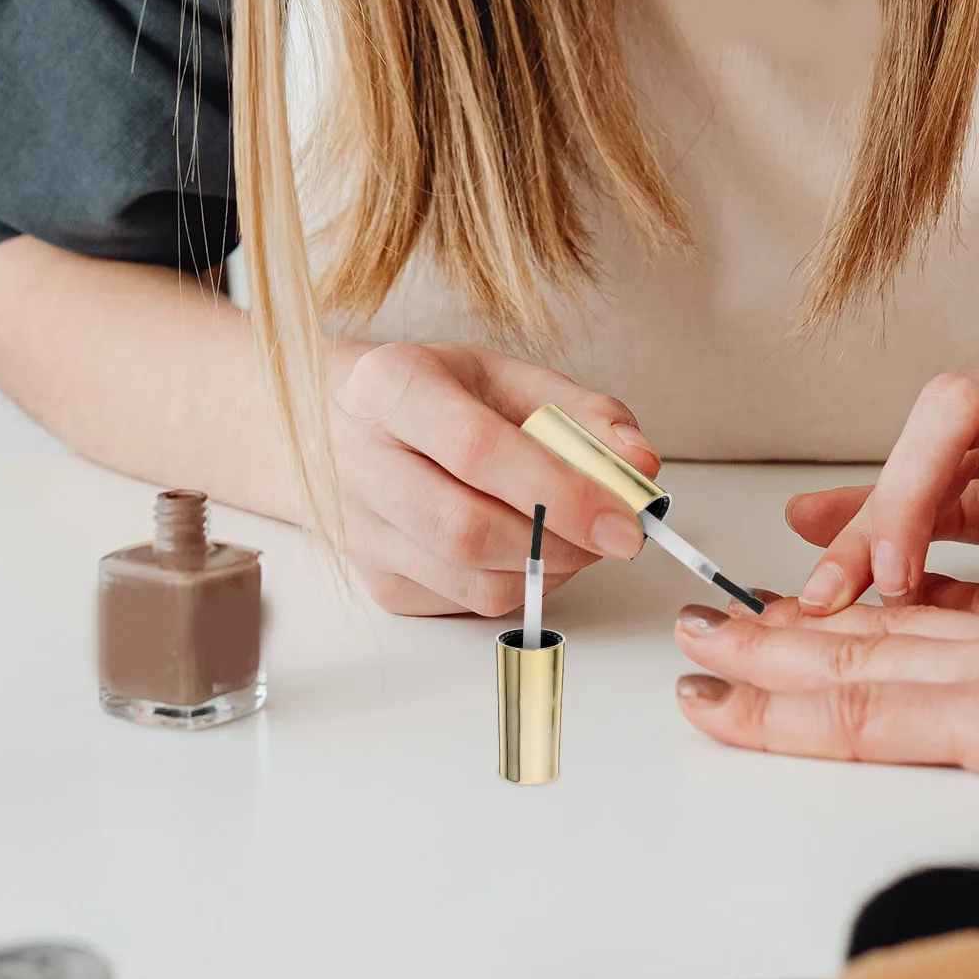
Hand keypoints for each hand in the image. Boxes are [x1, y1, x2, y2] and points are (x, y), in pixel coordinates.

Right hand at [330, 341, 656, 615]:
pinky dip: (519, 584)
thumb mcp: (505, 375)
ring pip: (471, 581)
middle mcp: (361, 462)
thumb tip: (641, 465)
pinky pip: (466, 603)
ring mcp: (360, 531)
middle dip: (561, 543)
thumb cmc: (433, 393)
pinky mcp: (376, 581)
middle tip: (615, 535)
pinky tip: (529, 547)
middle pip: (466, 529)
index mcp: (392, 386)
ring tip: (574, 534)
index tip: (624, 520)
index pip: (478, 451)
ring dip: (548, 570)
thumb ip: (581, 412)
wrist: (337, 422)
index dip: (561, 492)